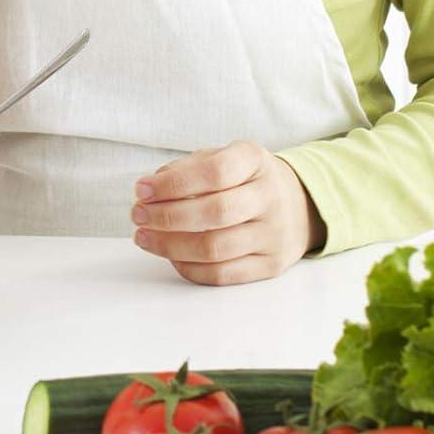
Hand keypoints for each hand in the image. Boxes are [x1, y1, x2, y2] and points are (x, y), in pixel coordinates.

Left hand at [129, 141, 325, 285]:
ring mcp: (274, 233)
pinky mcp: (270, 265)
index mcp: (254, 160)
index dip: (173, 184)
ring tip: (144, 237)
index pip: (214, 172)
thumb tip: (148, 190)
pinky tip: (170, 256)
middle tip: (137, 216)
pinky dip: (189, 268)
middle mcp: (270, 196)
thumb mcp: (220, 158)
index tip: (141, 190)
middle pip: (214, 213)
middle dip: (167, 217)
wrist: (297, 204)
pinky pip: (223, 275)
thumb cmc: (242, 179)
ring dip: (170, 246)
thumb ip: (184, 170)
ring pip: (216, 249)